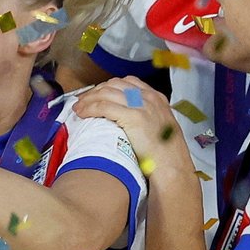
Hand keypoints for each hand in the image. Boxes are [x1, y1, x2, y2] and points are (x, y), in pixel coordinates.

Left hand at [73, 77, 193, 173]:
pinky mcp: (133, 116)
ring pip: (106, 93)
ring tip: (78, 108)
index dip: (107, 87)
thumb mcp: (159, 126)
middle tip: (82, 102)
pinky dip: (90, 108)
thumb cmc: (164, 154)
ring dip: (88, 99)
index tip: (95, 96)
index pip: (126, 82)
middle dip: (95, 91)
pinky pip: (104, 106)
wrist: (172, 166)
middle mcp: (149, 97)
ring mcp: (142, 105)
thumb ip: (144, 115)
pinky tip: (82, 114)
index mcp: (156, 97)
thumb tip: (122, 116)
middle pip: (114, 84)